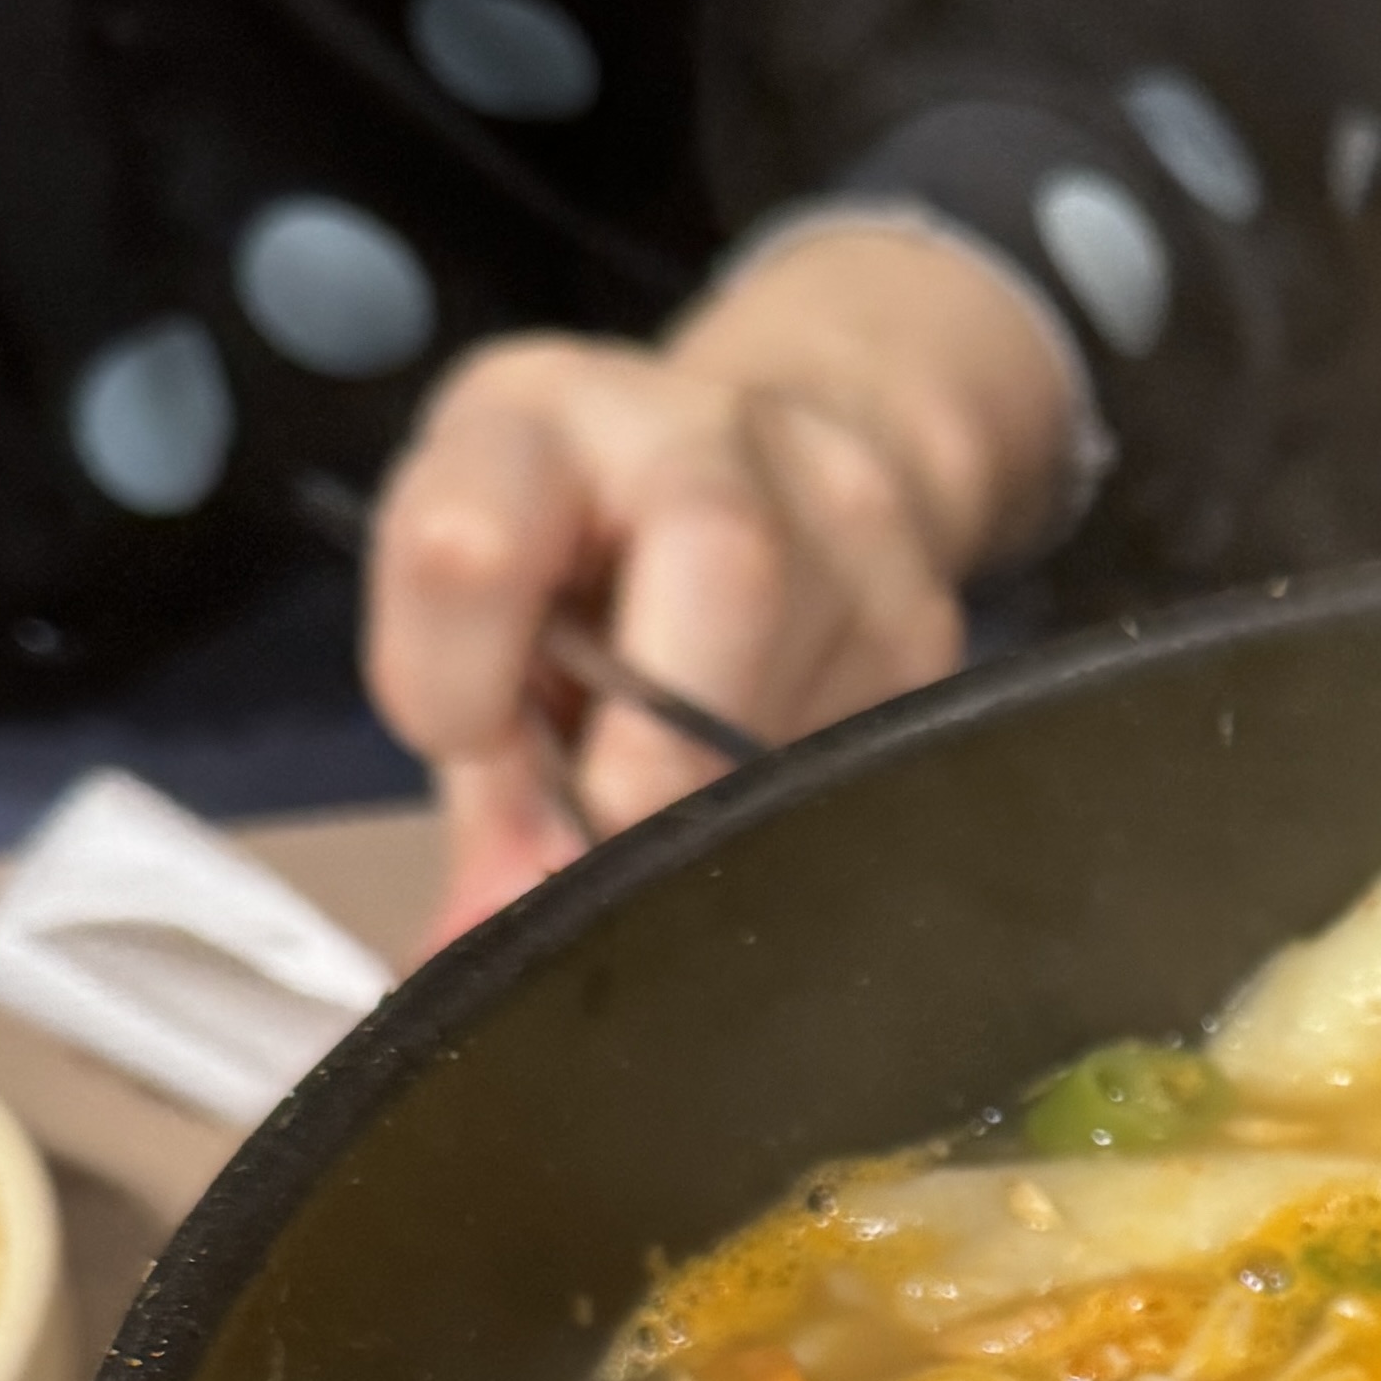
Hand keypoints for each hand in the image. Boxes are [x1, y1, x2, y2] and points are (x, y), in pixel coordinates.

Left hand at [364, 220, 1082, 947]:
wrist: (787, 450)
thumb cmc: (588, 558)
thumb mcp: (491, 627)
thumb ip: (486, 788)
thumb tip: (469, 956)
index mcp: (533, 423)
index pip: (469, 547)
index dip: (453, 686)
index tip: (466, 744)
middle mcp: (701, 439)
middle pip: (727, 570)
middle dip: (663, 753)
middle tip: (619, 841)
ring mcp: (846, 519)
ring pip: (814, 699)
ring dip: (739, 800)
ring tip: (691, 792)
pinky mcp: (928, 616)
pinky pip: (874, 758)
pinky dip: (806, 808)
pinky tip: (769, 783)